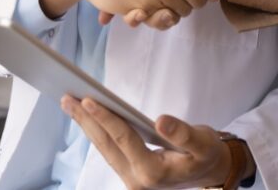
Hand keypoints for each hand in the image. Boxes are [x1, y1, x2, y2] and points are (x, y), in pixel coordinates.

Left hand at [61, 95, 235, 189]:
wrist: (210, 172)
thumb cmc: (207, 154)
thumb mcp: (204, 142)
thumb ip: (184, 134)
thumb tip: (161, 122)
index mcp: (154, 172)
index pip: (124, 139)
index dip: (105, 117)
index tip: (87, 99)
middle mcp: (138, 180)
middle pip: (106, 145)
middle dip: (85, 120)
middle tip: (66, 97)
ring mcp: (132, 180)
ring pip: (104, 149)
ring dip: (87, 125)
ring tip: (70, 104)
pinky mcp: (130, 175)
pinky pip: (110, 151)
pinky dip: (98, 132)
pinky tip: (88, 118)